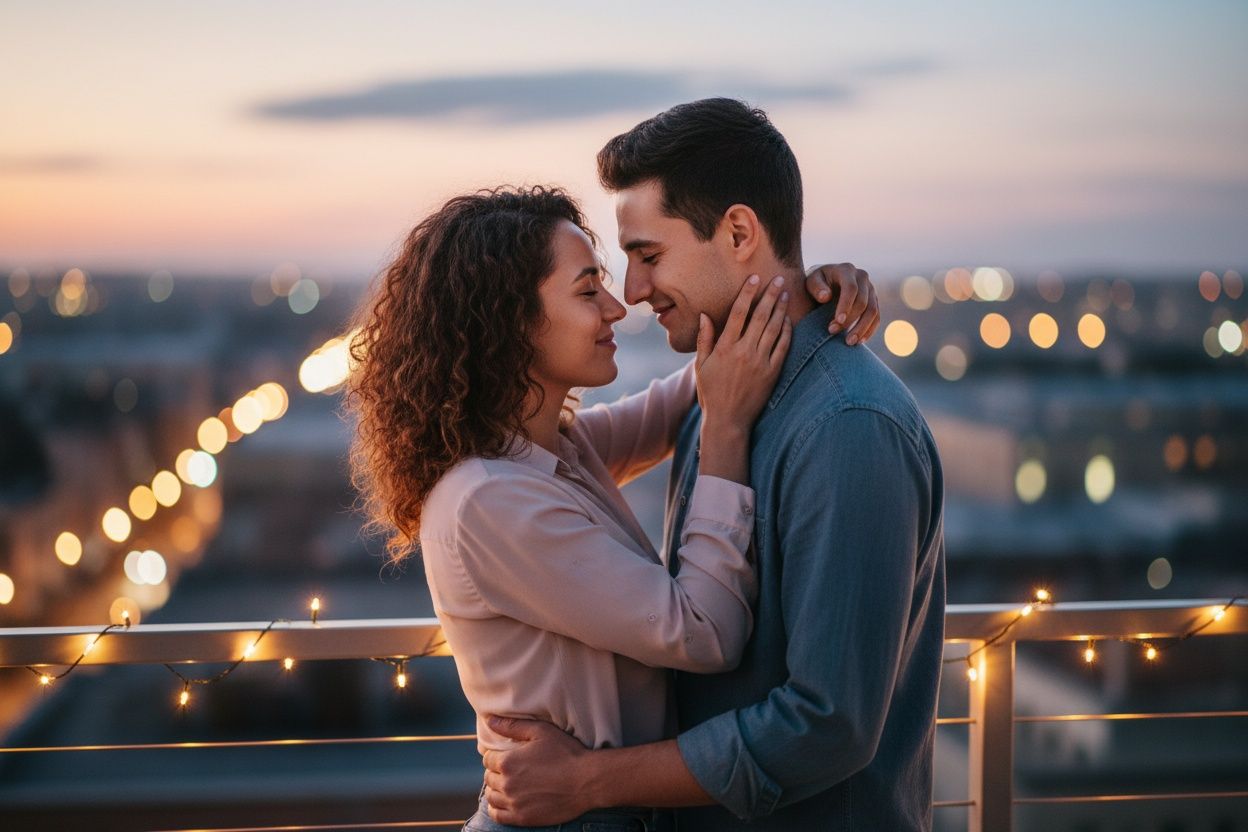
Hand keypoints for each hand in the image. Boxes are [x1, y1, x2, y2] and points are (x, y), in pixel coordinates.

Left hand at [481, 715, 590, 825]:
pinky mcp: (522, 818)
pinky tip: (505, 802)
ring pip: (491, 796)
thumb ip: (513, 726)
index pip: (487, 759)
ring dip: (495, 789)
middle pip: (489, 777)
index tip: (504, 756)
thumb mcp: (541, 731)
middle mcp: (507, 784)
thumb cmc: (566, 753)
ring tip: (507, 785)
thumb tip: (490, 720)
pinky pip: (498, 816)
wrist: (586, 781)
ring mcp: (514, 803)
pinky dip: (497, 809)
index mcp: (508, 762)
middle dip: (496, 772)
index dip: (495, 756)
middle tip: (509, 770)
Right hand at [695, 274, 791, 438]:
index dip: (747, 293)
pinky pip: (782, 347)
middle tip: (779, 279)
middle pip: (760, 316)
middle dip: (770, 295)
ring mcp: (760, 362)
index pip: (738, 313)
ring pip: (773, 329)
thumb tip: (705, 315)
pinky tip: (788, 320)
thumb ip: (704, 339)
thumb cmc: (711, 393)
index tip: (754, 278)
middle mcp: (744, 352)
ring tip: (786, 294)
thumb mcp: (702, 365)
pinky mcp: (772, 373)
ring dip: (780, 309)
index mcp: (725, 347)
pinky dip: (786, 332)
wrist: (728, 421)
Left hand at [805, 262, 879, 343]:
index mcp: (846, 270)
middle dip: (850, 319)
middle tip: (832, 332)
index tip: (837, 321)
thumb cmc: (815, 283)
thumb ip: (816, 287)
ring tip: (848, 342)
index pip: (851, 288)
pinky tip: (859, 341)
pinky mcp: (874, 301)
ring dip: (862, 328)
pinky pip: (876, 318)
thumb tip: (826, 297)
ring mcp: (870, 289)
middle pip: (863, 301)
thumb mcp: (810, 282)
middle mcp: (862, 277)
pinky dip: (869, 330)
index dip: (846, 305)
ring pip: (873, 311)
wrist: (824, 284)